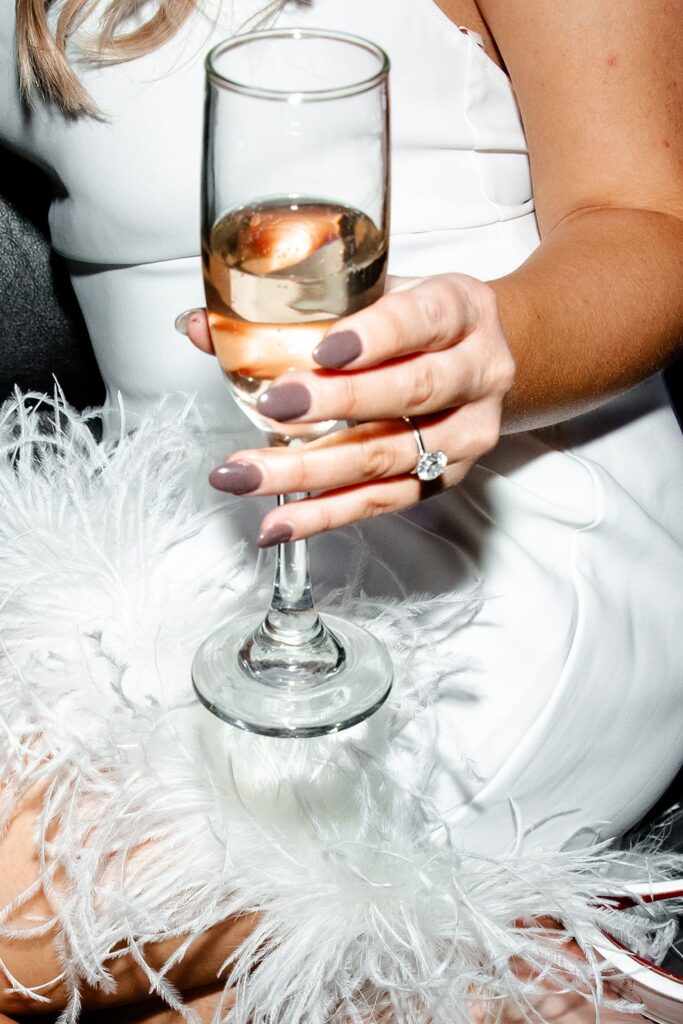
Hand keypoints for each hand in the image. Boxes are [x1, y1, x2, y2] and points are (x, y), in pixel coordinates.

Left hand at [179, 274, 514, 545]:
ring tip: (246, 475)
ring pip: (389, 457)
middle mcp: (477, 372)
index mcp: (461, 310)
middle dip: (337, 403)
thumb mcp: (376, 292)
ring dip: (311, 471)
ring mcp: (466, 434)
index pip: (423, 320)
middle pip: (411, 391)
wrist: (486, 356)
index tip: (323, 350)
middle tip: (272, 406)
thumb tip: (200, 326)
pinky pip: (383, 502)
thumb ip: (298, 308)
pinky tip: (278, 523)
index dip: (375, 337)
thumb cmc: (419, 322)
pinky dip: (325, 515)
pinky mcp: (445, 479)